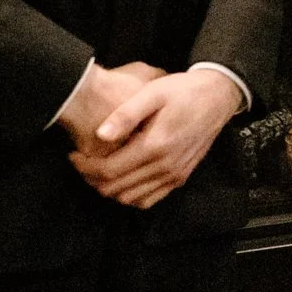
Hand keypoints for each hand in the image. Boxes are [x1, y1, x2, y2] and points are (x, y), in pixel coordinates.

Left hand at [69, 68, 242, 209]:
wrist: (217, 96)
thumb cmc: (184, 91)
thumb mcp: (152, 92)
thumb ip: (125, 114)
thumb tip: (100, 135)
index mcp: (155, 145)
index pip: (109, 171)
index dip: (84, 168)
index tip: (73, 156)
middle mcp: (165, 166)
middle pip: (116, 189)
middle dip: (92, 179)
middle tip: (82, 163)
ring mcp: (174, 175)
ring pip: (130, 199)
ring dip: (109, 189)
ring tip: (98, 170)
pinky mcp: (180, 177)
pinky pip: (149, 200)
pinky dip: (130, 196)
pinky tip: (123, 179)